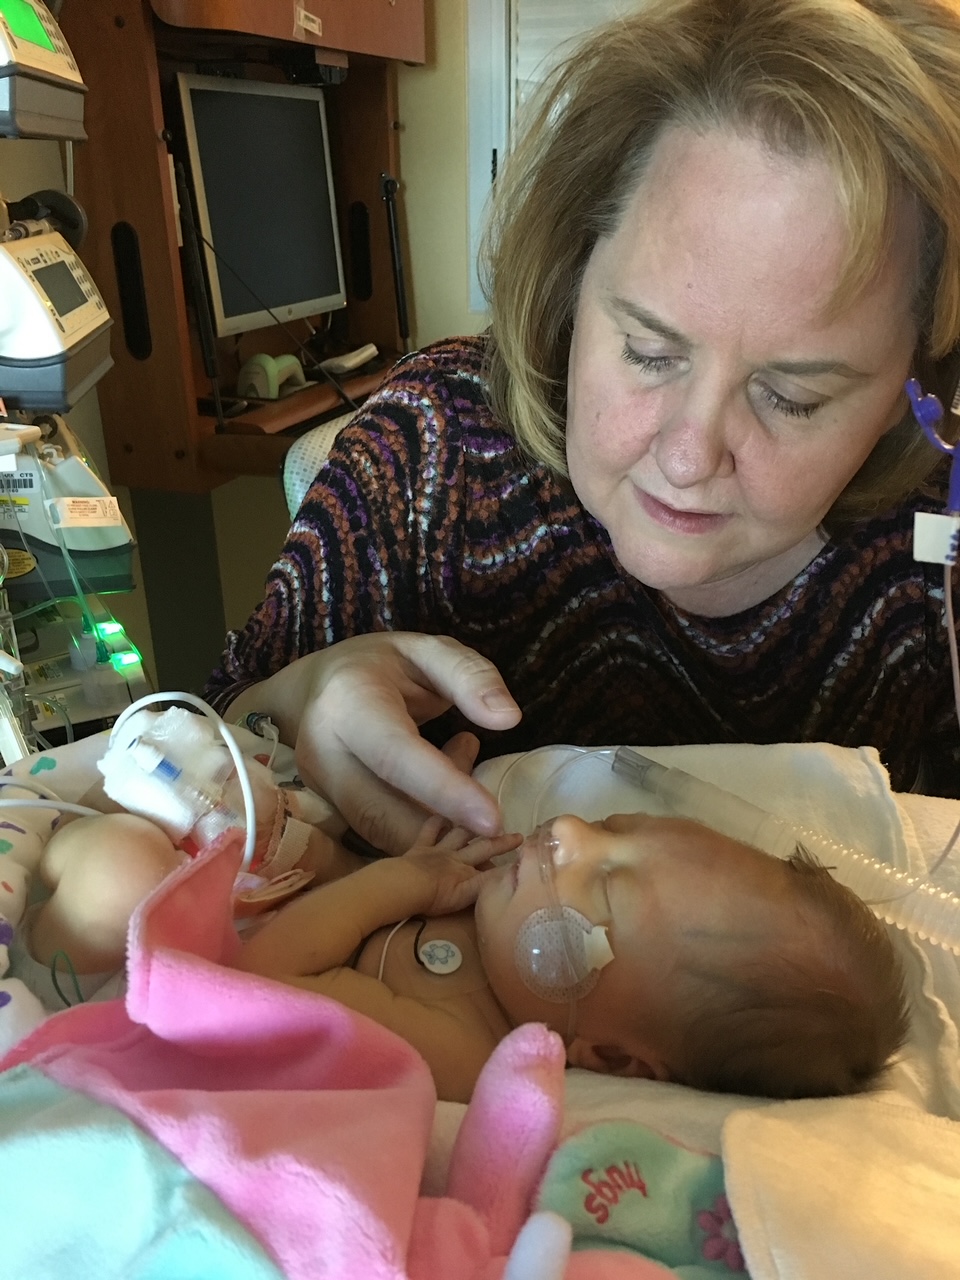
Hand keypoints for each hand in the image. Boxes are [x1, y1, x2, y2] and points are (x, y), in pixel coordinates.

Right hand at [243, 633, 520, 853]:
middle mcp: (323, 755)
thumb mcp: (428, 650)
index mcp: (348, 704)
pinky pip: (385, 837)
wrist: (319, 688)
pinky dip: (427, 828)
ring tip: (461, 762)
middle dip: (448, 824)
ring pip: (388, 835)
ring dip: (440, 824)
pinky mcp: (331, 814)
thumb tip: (509, 718)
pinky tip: (444, 789)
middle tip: (489, 793)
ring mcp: (321, 791)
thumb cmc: (382, 667)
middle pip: (386, 815)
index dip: (444, 790)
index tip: (493, 819)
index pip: (396, 756)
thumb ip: (470, 676)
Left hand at [400, 815, 521, 915]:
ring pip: (460, 833)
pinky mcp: (420, 846)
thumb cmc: (435, 896)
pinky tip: (441, 815)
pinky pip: (431, 829)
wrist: (406, 885)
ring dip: (472, 826)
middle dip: (501, 843)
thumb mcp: (465, 896)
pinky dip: (438, 821)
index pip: (494, 867)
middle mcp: (458, 857)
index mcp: (469, 872)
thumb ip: (486, 885)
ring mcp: (439, 850)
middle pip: (484, 847)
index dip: (510, 862)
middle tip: (518, 836)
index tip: (526, 854)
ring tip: (484, 818)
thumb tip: (509, 874)